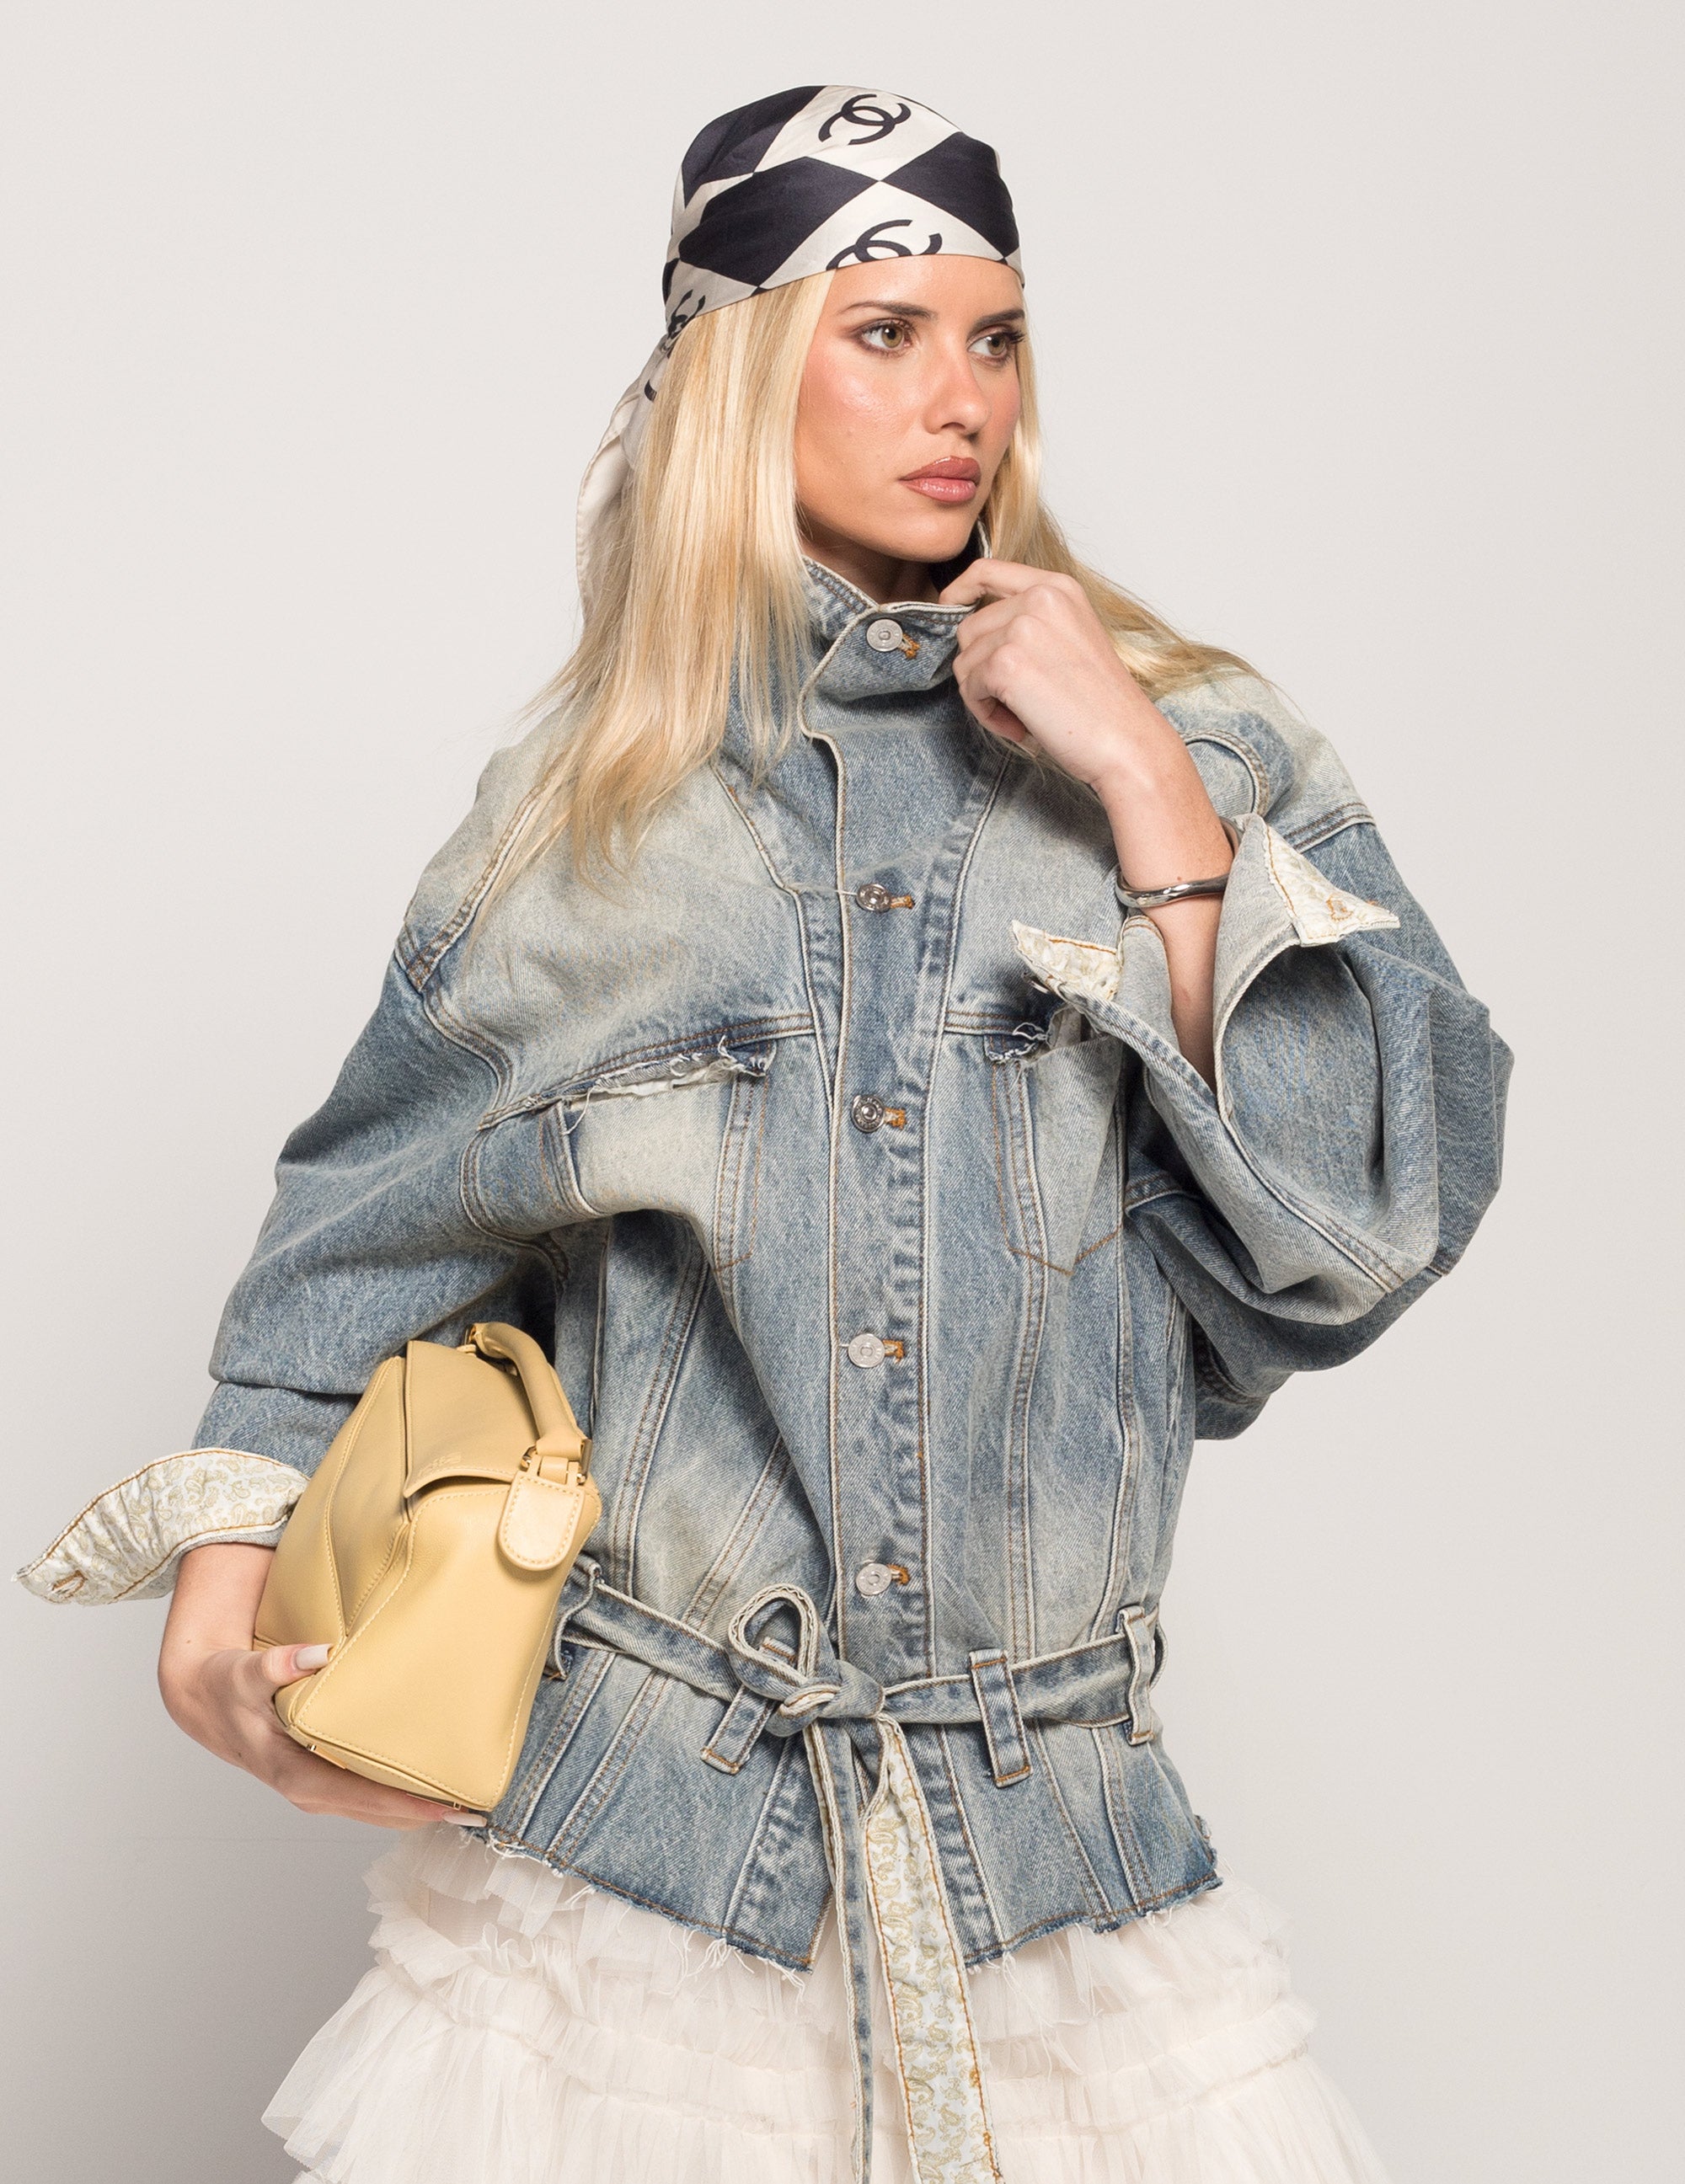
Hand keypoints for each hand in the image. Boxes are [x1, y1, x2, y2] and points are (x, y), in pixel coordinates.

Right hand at [158, 1543, 481, 1828]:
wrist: (207, 1698)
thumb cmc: (228, 1685)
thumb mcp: (244, 1672)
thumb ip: (277, 1664)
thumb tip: (317, 1654)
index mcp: (292, 1772)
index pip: (358, 1796)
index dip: (402, 1804)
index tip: (444, 1806)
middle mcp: (308, 1790)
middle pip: (375, 1813)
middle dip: (424, 1814)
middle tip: (476, 1809)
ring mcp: (316, 1788)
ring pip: (375, 1811)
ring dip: (418, 1812)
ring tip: (467, 1805)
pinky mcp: (324, 1778)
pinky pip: (369, 1797)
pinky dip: (401, 1800)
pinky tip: (433, 1790)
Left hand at [940, 560, 1192, 806]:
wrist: (1126, 741)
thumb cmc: (1100, 704)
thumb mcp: (1070, 639)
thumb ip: (1029, 621)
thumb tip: (972, 628)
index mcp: (1058, 587)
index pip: (986, 570)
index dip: (957, 591)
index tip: (949, 610)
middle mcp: (1039, 598)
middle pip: (969, 628)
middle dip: (981, 669)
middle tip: (1015, 701)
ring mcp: (1021, 628)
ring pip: (965, 662)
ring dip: (984, 696)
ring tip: (1023, 715)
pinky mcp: (1005, 664)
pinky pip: (970, 689)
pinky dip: (987, 714)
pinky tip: (1021, 725)